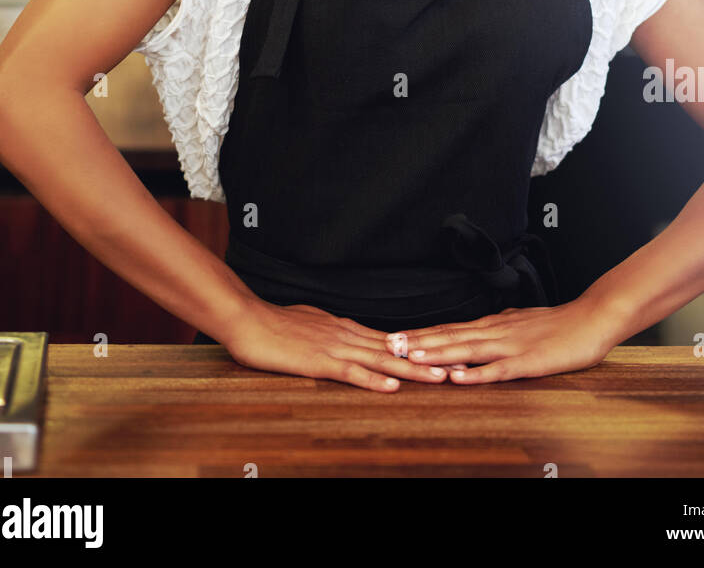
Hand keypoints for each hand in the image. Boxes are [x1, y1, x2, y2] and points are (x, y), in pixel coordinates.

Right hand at [220, 298, 454, 391]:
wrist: (247, 318)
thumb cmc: (272, 324)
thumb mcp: (308, 324)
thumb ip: (329, 333)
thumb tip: (342, 338)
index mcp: (344, 328)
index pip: (388, 340)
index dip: (417, 349)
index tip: (442, 355)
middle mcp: (347, 335)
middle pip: (394, 348)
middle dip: (427, 359)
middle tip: (456, 366)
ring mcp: (335, 347)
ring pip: (381, 359)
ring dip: (412, 370)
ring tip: (440, 377)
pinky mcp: (319, 361)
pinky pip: (352, 372)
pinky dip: (374, 379)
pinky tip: (392, 386)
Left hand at [383, 297, 619, 382]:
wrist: (593, 317)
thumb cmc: (560, 324)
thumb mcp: (522, 322)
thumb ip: (500, 327)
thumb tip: (480, 330)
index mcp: (494, 325)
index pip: (450, 329)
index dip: (422, 334)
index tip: (395, 337)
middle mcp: (496, 332)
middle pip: (450, 337)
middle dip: (418, 342)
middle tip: (388, 345)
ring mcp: (510, 346)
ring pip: (467, 350)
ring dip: (437, 354)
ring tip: (410, 356)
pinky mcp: (528, 362)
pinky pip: (497, 370)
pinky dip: (475, 374)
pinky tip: (457, 377)